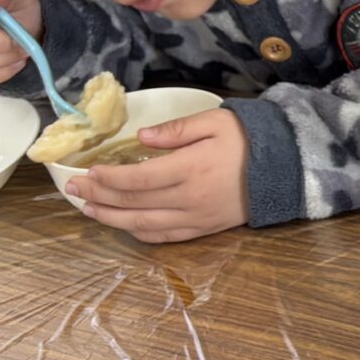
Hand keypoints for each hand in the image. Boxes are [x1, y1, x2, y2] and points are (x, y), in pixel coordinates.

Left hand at [66, 109, 248, 243]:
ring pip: (144, 225)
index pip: (137, 178)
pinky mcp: (205, 229)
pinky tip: (124, 226)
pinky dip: (140, 234)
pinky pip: (166, 237)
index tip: (88, 171)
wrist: (286, 169)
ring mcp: (196, 218)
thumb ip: (177, 129)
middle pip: (134, 202)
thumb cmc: (249, 140)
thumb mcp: (215, 122)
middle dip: (99, 195)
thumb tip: (141, 138)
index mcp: (190, 169)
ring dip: (112, 218)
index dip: (108, 177)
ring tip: (89, 209)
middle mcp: (189, 199)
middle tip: (73, 189)